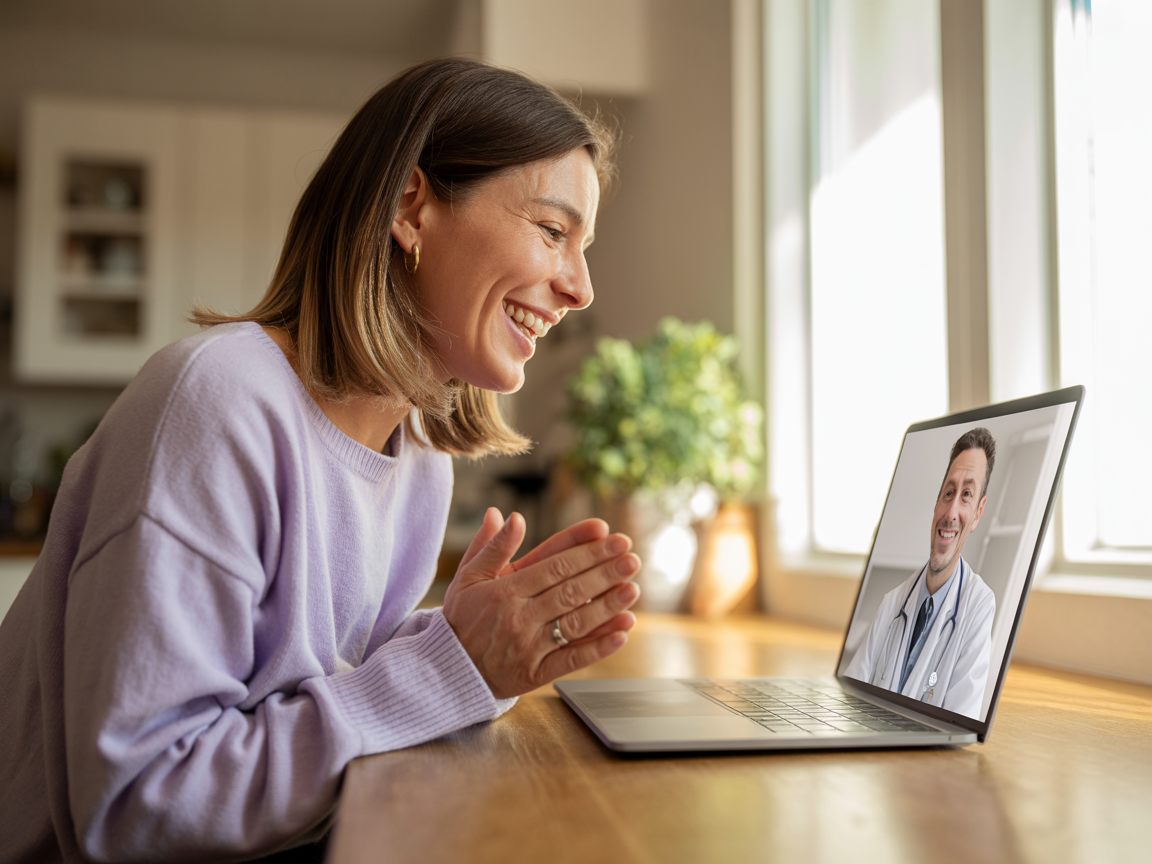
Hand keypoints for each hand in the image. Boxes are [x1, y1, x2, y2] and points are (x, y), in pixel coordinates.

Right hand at [442, 508, 640, 699]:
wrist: (449, 669)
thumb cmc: (463, 618)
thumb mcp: (468, 577)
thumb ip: (491, 547)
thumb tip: (509, 516)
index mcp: (504, 591)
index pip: (554, 566)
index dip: (586, 551)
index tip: (612, 537)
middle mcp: (519, 617)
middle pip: (570, 591)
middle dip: (605, 573)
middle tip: (632, 559)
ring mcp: (529, 647)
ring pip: (575, 623)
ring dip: (608, 606)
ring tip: (632, 589)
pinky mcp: (535, 674)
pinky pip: (572, 659)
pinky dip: (598, 647)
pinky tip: (622, 633)